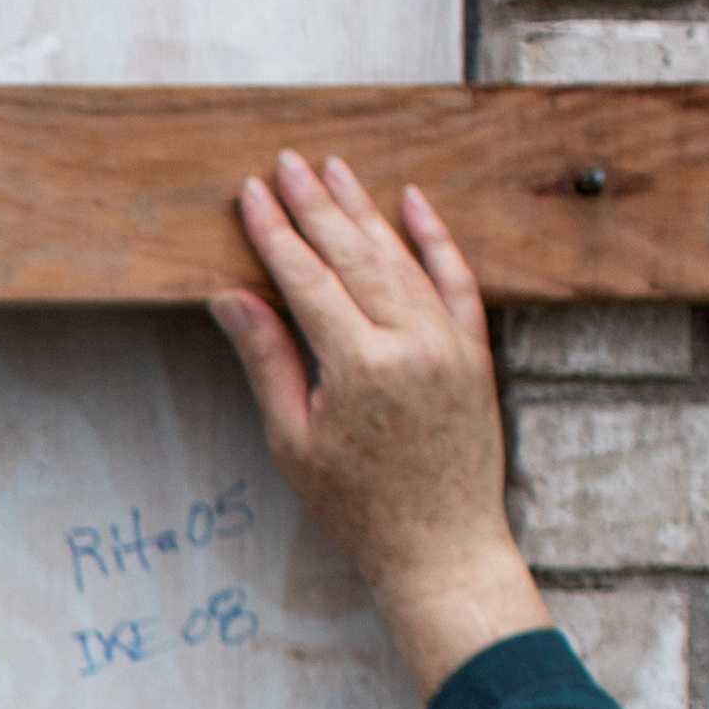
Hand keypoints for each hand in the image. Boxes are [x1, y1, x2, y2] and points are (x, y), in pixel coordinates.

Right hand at [206, 151, 547, 698]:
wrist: (440, 545)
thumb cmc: (357, 507)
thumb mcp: (294, 441)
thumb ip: (269, 360)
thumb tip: (233, 298)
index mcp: (359, 365)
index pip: (308, 278)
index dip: (275, 233)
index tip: (251, 194)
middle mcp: (411, 342)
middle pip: (355, 254)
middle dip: (316, 205)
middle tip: (288, 163)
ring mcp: (449, 342)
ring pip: (402, 257)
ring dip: (365, 209)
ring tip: (335, 171)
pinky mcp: (474, 350)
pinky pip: (456, 278)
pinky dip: (435, 238)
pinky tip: (413, 202)